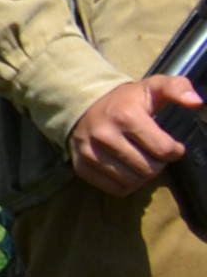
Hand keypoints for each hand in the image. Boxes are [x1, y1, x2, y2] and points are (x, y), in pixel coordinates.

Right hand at [71, 72, 202, 196]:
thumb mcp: (153, 87)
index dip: (174, 151)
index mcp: (126, 116)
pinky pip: (115, 189)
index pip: (163, 149)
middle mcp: (105, 136)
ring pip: (132, 182)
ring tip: (142, 163)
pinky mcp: (81, 167)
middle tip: (155, 155)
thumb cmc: (126, 100)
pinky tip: (127, 171)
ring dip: (143, 176)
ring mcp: (90, 153)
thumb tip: (196, 102)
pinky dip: (126, 184)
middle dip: (158, 164)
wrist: (83, 106)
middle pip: (148, 169)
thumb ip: (178, 88)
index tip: (172, 146)